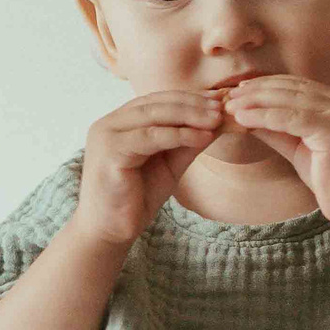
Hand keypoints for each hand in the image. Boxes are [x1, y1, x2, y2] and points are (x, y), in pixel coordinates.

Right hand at [72, 89, 225, 246]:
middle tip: (222, 107)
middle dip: (192, 104)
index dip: (190, 98)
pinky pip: (151, 137)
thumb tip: (218, 121)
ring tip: (217, 120)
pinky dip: (180, 135)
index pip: (158, 100)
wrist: (111, 231)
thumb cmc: (137, 198)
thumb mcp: (169, 163)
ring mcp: (106, 135)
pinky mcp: (109, 151)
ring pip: (154, 115)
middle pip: (157, 103)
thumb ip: (187, 141)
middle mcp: (109, 123)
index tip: (219, 101)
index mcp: (120, 122)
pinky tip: (202, 138)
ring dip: (190, 116)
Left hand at [223, 76, 329, 226]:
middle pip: (295, 88)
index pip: (302, 86)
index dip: (270, 85)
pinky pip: (291, 118)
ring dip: (256, 101)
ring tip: (231, 107)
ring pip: (291, 100)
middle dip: (259, 90)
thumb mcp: (302, 150)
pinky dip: (264, 116)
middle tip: (229, 96)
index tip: (242, 91)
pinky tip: (243, 119)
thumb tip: (247, 117)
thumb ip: (279, 131)